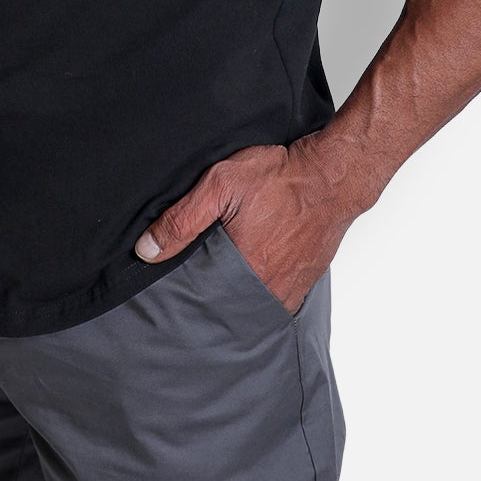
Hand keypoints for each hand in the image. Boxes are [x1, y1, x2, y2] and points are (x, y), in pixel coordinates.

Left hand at [133, 134, 362, 314]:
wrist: (333, 175)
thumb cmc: (281, 176)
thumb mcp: (221, 184)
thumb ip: (182, 220)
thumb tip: (147, 250)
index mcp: (244, 272)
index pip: (203, 301)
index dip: (187, 295)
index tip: (172, 293)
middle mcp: (269, 288)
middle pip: (228, 305)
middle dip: (210, 298)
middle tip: (196, 284)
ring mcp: (291, 287)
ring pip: (252, 302)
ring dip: (237, 294)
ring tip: (221, 277)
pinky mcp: (305, 280)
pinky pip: (276, 294)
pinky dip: (261, 287)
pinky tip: (252, 269)